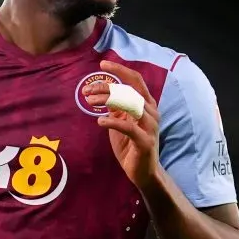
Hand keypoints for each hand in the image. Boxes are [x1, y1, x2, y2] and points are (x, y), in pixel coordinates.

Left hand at [82, 60, 160, 188]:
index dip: (120, 70)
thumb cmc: (131, 146)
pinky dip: (112, 122)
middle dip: (107, 87)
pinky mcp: (145, 142)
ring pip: (129, 105)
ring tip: (90, 102)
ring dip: (107, 101)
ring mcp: (150, 126)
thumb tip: (103, 93)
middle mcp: (151, 112)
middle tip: (87, 90)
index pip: (135, 80)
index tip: (102, 65)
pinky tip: (100, 121)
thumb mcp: (121, 122)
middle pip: (129, 90)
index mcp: (146, 105)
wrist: (143, 173)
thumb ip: (116, 108)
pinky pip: (128, 127)